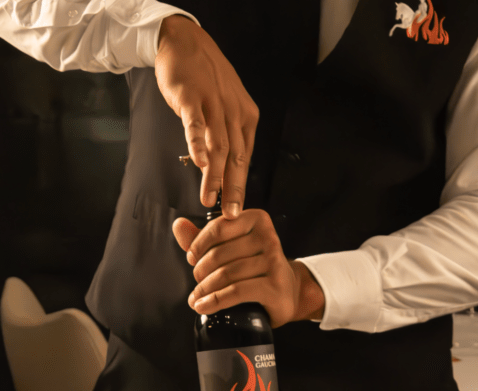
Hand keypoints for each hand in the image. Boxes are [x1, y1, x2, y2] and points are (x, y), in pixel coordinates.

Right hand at [155, 15, 258, 215]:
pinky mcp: (191, 96)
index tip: (237, 208)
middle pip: (236, 156)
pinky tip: (197, 163)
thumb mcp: (226, 106)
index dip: (241, 185)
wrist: (185, 42)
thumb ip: (228, 136)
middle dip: (234, 188)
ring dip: (214, 175)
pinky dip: (197, 144)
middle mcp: (234, 111)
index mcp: (246, 117)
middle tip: (232, 214)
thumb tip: (226, 169)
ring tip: (209, 198)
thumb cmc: (205, 78)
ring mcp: (213, 103)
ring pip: (217, 146)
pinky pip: (196, 124)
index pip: (245, 157)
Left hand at [172, 209, 324, 326]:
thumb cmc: (256, 268)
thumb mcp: (232, 248)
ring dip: (206, 289)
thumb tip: (178, 225)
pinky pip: (237, 291)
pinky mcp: (275, 286)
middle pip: (221, 253)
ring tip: (197, 297)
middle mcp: (268, 237)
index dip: (198, 245)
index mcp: (257, 219)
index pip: (218, 227)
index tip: (191, 259)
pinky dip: (216, 301)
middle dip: (201, 271)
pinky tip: (204, 306)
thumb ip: (205, 238)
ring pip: (227, 274)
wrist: (288, 292)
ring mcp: (274, 262)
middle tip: (197, 283)